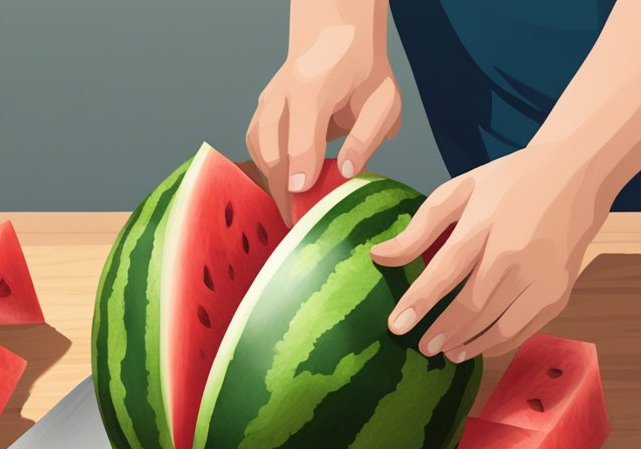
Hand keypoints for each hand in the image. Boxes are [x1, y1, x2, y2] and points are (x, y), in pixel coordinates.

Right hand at [246, 0, 399, 220]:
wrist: (337, 37)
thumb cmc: (364, 73)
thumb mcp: (384, 101)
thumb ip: (367, 136)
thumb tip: (346, 172)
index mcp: (316, 87)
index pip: (303, 134)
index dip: (302, 168)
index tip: (302, 196)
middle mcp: (284, 92)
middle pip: (272, 146)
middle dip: (282, 186)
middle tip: (298, 220)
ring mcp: (268, 99)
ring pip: (258, 146)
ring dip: (272, 178)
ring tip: (291, 208)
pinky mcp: (262, 108)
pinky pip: (256, 143)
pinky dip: (267, 166)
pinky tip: (284, 184)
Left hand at [370, 143, 611, 361]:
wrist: (576, 176)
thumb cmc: (508, 185)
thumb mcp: (461, 191)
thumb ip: (420, 228)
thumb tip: (378, 256)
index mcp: (486, 222)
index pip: (447, 269)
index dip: (420, 301)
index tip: (396, 326)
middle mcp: (517, 252)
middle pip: (473, 304)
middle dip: (443, 331)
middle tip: (421, 347)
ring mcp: (542, 275)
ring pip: (500, 325)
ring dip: (470, 344)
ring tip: (447, 352)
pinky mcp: (559, 292)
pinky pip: (523, 330)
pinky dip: (498, 344)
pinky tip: (476, 346)